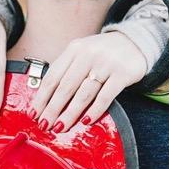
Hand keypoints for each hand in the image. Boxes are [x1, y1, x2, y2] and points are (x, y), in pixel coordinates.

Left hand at [29, 32, 146, 132]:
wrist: (134, 41)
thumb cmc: (103, 51)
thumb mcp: (82, 51)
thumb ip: (67, 68)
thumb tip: (46, 96)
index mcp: (75, 48)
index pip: (53, 75)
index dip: (42, 96)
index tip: (33, 112)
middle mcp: (88, 54)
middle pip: (65, 86)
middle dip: (52, 108)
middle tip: (44, 124)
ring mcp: (106, 63)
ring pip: (83, 94)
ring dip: (70, 113)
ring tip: (60, 127)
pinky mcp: (122, 73)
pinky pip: (105, 97)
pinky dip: (94, 111)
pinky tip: (86, 121)